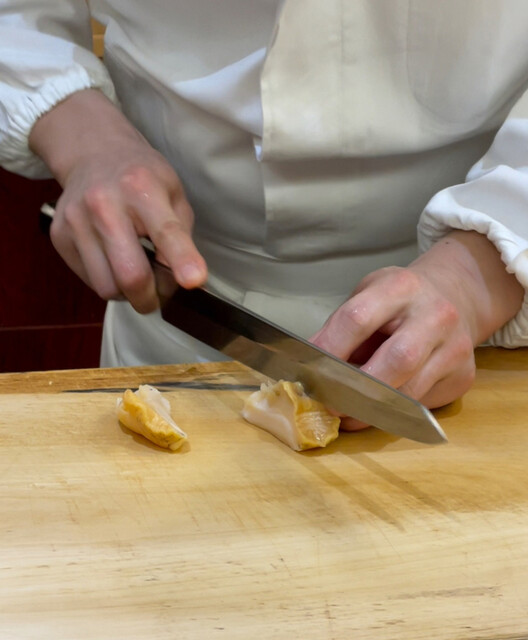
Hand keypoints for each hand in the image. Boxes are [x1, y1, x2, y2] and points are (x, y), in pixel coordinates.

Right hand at [30, 90, 206, 312]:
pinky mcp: (59, 236)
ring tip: (135, 274)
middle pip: (130, 275)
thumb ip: (181, 237)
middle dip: (150, 298)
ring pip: (106, 287)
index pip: (166, 231)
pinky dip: (107, 281)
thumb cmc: (142, 178)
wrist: (94, 153)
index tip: (194, 281)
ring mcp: (76, 220)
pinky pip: (88, 280)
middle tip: (158, 296)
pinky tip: (114, 261)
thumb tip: (183, 280)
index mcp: (142, 188)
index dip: (182, 260)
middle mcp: (104, 203)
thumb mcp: (173, 195)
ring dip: (126, 293)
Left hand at [311, 231, 523, 429]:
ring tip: (346, 415)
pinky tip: (376, 411)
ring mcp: (455, 347)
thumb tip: (308, 366)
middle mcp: (435, 314)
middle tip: (330, 405)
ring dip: (373, 410)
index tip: (308, 373)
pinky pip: (422, 403)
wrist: (457, 296)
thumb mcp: (367, 296)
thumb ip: (340, 328)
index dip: (331, 349)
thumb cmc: (399, 300)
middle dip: (359, 388)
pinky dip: (393, 413)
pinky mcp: (463, 377)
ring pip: (411, 390)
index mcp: (400, 287)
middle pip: (398, 359)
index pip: (359, 319)